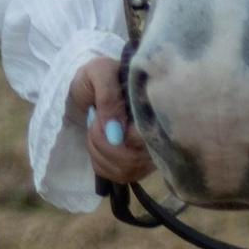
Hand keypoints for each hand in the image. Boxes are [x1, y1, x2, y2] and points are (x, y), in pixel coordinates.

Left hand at [68, 54, 150, 185]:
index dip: (120, 136)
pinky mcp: (136, 163)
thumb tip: (116, 131)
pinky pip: (119, 175)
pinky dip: (101, 162)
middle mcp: (158, 133)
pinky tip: (98, 144)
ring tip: (95, 128)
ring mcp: (148, 151)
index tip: (98, 117)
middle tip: (93, 120)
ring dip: (99, 151)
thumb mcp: (100, 72)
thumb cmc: (98, 74)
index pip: (148, 139)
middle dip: (103, 143)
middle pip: (134, 160)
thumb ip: (108, 96)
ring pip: (126, 169)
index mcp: (155, 108)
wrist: (90, 83)